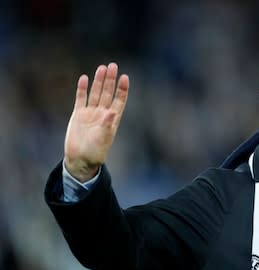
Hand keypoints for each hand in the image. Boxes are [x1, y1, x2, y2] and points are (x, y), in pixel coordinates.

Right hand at [64, 63, 128, 181]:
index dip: (122, 89)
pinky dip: (82, 89)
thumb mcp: (103, 139)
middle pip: (107, 93)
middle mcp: (102, 113)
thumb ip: (107, 124)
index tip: (124, 77)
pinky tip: (84, 78)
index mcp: (112, 119)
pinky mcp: (78, 115)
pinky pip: (80, 99)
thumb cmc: (95, 152)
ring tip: (102, 68)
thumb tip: (112, 112)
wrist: (80, 159)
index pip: (119, 100)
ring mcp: (90, 113)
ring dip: (98, 81)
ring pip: (95, 93)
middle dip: (110, 80)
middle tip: (113, 65)